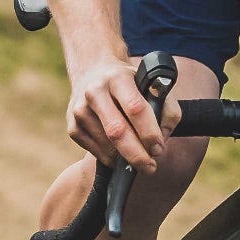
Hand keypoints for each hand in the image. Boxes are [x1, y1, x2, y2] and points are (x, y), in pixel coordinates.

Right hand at [64, 49, 169, 170]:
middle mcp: (95, 92)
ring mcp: (80, 110)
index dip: (149, 133)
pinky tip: (120, 151)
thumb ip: (166, 111)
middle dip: (137, 155)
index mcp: (118, 78)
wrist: (93, 73)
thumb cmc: (129, 84)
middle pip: (116, 132)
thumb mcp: (151, 86)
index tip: (159, 148)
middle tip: (150, 167)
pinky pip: (96, 153)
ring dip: (126, 158)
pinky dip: (112, 159)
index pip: (135, 108)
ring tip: (138, 155)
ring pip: (107, 147)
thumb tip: (161, 141)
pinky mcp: (73, 127)